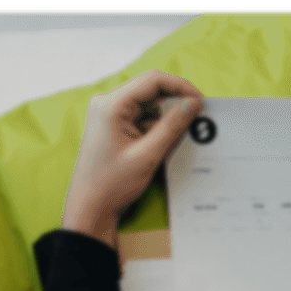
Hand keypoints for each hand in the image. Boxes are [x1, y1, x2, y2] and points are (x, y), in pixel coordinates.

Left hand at [61, 70, 204, 248]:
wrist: (90, 209)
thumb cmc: (111, 185)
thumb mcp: (148, 155)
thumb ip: (172, 126)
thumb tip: (193, 103)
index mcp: (111, 105)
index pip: (153, 81)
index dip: (181, 87)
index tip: (201, 101)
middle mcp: (108, 103)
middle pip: (151, 91)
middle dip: (174, 105)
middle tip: (196, 119)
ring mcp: (110, 115)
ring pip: (149, 106)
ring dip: (165, 120)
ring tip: (174, 142)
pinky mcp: (114, 126)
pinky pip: (142, 119)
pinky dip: (156, 129)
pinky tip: (161, 147)